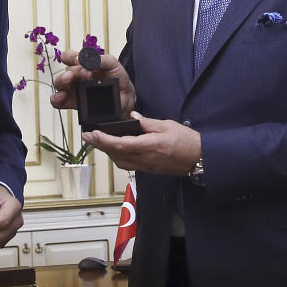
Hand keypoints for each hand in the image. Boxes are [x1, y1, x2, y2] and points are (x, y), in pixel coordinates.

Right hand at [51, 49, 135, 116]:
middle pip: (65, 71)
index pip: (68, 56)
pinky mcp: (73, 102)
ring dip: (63, 81)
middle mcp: (76, 76)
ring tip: (70, 81)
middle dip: (73, 71)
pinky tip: (62, 96)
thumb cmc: (117, 78)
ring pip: (59, 84)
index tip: (79, 59)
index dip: (70, 56)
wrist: (125, 97)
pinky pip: (58, 101)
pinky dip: (56, 98)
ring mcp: (73, 89)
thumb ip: (100, 59)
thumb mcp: (112, 63)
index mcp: (83, 64)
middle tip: (85, 74)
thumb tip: (87, 58)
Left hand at [82, 111, 200, 175]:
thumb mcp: (167, 125)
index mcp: (149, 146)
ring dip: (107, 152)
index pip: (120, 144)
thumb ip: (147, 122)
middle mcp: (145, 159)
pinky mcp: (148, 169)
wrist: (199, 158)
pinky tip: (114, 149)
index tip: (92, 133)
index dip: (103, 140)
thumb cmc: (187, 141)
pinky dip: (117, 157)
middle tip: (87, 136)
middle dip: (99, 145)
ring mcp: (146, 166)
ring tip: (98, 141)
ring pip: (119, 162)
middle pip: (115, 154)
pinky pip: (127, 165)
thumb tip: (132, 117)